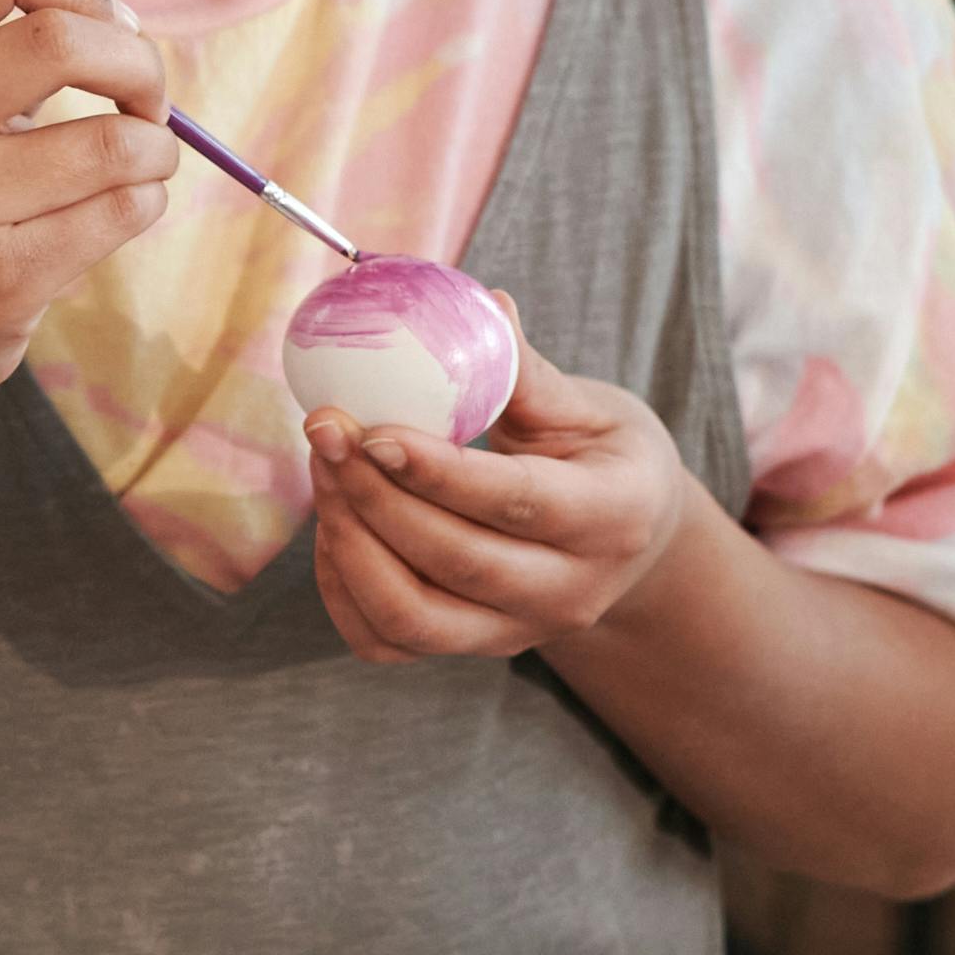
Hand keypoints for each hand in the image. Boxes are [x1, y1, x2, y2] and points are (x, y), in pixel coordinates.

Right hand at [0, 0, 177, 439]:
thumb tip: (117, 22)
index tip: (98, 28)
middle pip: (64, 39)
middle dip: (138, 63)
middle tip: (141, 97)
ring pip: (115, 140)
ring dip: (154, 146)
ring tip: (136, 162)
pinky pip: (122, 212)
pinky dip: (144, 201)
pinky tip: (114, 212)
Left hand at [306, 342, 701, 664]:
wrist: (630, 540)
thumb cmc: (605, 457)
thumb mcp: (590, 409)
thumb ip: (529, 374)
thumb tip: (483, 305)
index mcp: (614, 519)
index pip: (515, 503)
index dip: (437, 472)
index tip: (370, 432)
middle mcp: (570, 593)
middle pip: (454, 561)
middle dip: (373, 496)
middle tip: (325, 429)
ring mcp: (518, 633)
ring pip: (409, 616)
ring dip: (349, 543)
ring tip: (323, 469)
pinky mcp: (472, 649)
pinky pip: (384, 641)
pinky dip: (341, 588)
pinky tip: (335, 522)